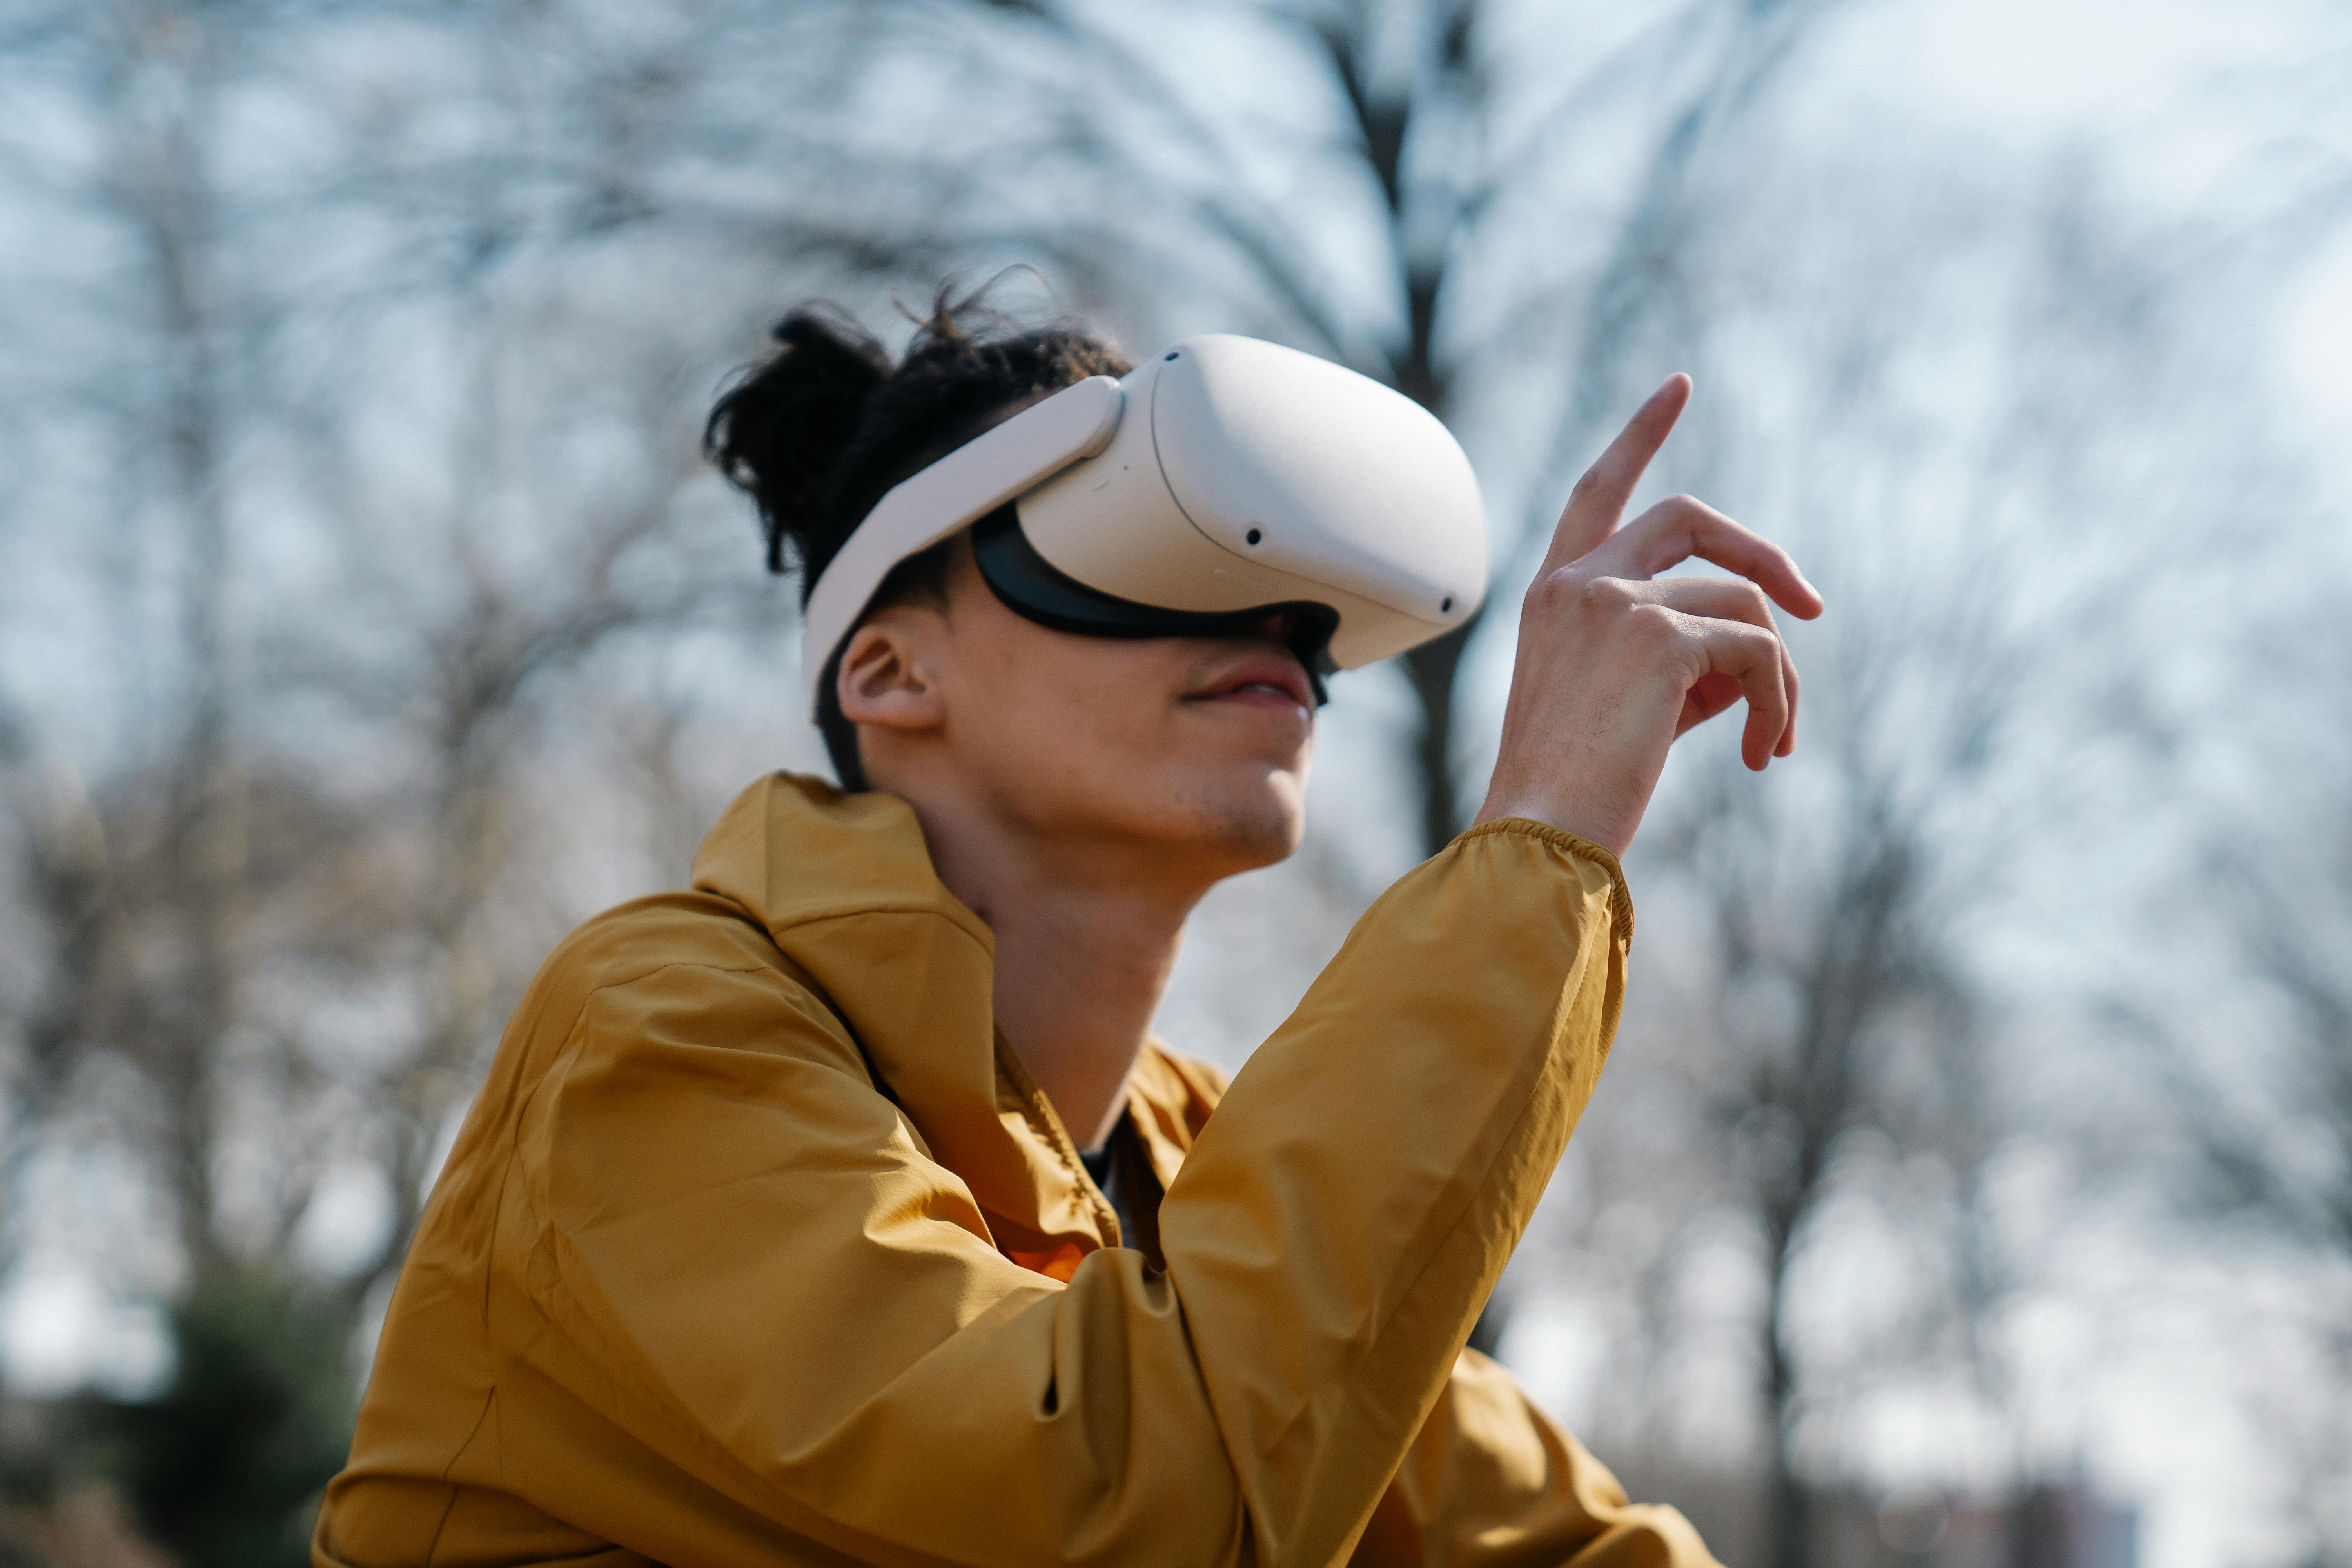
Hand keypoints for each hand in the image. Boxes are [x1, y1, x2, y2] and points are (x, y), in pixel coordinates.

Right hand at [1472, 375, 1822, 856]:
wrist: (1540, 835)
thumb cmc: (1572, 788)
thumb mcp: (1620, 701)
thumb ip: (1677, 657)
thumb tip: (1755, 657)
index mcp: (1553, 594)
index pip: (1598, 488)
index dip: (1641, 432)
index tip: (1679, 385)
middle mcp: (1578, 582)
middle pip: (1693, 516)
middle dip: (1764, 553)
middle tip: (1812, 606)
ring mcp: (1615, 601)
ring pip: (1743, 602)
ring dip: (1779, 674)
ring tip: (1770, 743)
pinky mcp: (1660, 638)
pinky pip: (1760, 653)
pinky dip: (1778, 705)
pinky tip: (1760, 757)